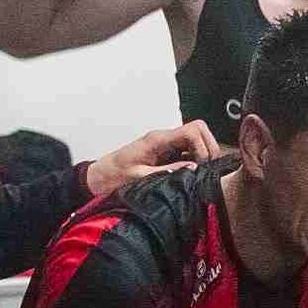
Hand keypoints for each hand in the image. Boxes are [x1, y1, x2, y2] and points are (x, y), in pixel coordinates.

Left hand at [85, 120, 221, 196]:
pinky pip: (188, 150)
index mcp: (157, 139)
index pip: (193, 130)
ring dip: (204, 154)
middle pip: (199, 130)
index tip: (202, 166)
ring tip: (201, 173)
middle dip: (209, 148)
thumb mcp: (140, 177)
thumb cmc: (113, 176)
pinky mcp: (166, 153)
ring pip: (196, 139)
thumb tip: (194, 168)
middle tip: (207, 169)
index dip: (203, 147)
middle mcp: (164, 138)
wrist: (98, 177)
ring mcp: (166, 144)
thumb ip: (168, 172)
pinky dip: (196, 160)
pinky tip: (192, 175)